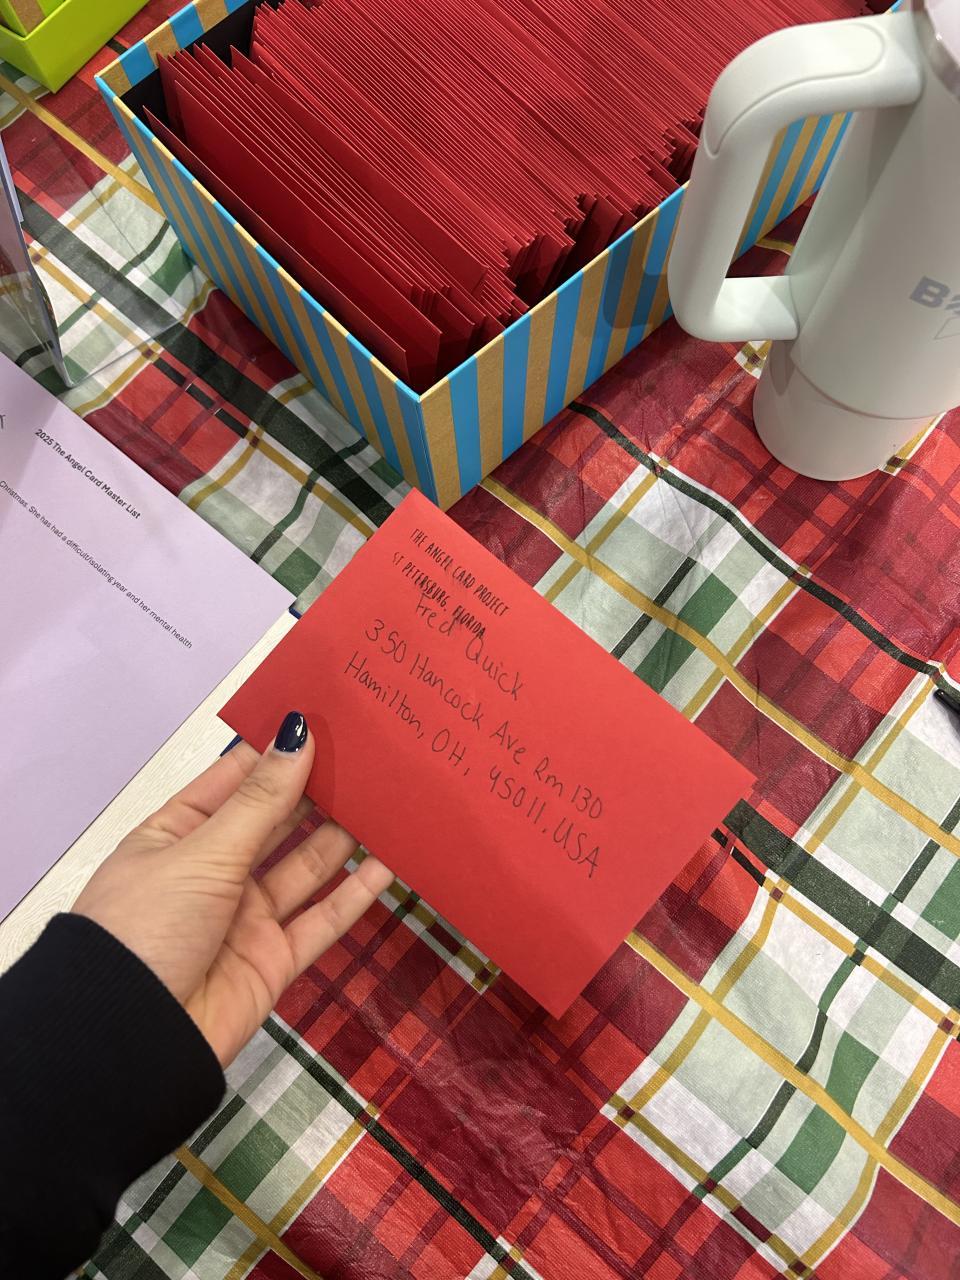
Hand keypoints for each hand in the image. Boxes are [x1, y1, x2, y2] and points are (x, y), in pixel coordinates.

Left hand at [72, 712, 392, 1066]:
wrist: (130, 1040)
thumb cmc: (148, 927)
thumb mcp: (203, 853)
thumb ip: (261, 799)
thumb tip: (298, 731)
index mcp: (180, 835)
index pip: (235, 780)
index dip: (277, 751)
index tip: (327, 717)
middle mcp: (215, 871)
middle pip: (276, 821)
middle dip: (318, 790)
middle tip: (372, 755)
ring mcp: (246, 917)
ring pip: (305, 867)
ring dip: (343, 836)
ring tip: (389, 798)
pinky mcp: (274, 960)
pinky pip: (322, 921)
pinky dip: (355, 894)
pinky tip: (390, 864)